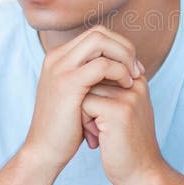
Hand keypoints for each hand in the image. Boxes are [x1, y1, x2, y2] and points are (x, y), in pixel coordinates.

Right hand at [24, 25, 143, 172]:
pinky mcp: (68, 83)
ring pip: (100, 41)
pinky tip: (127, 87)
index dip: (119, 46)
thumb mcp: (80, 94)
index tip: (134, 67)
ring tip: (134, 77)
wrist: (45, 151)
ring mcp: (60, 68)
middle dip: (124, 47)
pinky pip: (102, 65)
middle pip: (99, 32)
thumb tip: (121, 64)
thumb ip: (92, 76)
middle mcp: (57, 58)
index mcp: (59, 57)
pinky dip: (120, 72)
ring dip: (123, 56)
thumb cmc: (67, 127)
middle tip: (138, 70)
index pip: (96, 34)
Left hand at [81, 75, 165, 184]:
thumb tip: (82, 72)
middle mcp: (135, 83)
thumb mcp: (122, 110)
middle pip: (90, 79)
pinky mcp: (118, 110)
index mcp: (137, 79)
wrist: (142, 173)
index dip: (93, 95)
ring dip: (84, 114)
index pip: (99, 70)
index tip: (103, 117)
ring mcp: (128, 96)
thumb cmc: (127, 143)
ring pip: (85, 90)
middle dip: (87, 103)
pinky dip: (84, 124)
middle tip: (99, 127)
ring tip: (99, 133)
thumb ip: (110, 89)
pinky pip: (84, 104)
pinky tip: (98, 139)